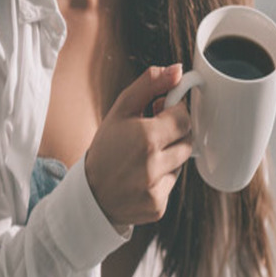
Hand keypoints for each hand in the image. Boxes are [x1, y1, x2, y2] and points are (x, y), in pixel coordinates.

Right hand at [85, 64, 191, 227]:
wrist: (88, 193)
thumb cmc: (105, 148)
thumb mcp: (120, 110)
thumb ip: (149, 86)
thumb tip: (178, 69)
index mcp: (146, 137)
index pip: (184, 118)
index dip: (173, 114)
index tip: (159, 114)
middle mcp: (153, 165)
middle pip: (187, 141)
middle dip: (173, 134)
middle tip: (151, 135)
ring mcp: (156, 189)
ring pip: (181, 163)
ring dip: (168, 157)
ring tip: (143, 158)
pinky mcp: (158, 207)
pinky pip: (172, 185)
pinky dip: (161, 179)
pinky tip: (141, 178)